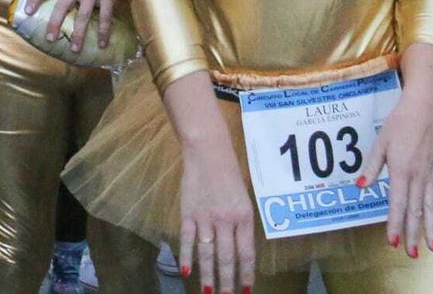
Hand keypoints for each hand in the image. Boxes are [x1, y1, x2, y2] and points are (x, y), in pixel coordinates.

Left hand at [22, 0, 128, 50]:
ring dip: (79, 34)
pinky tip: (103, 44)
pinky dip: (103, 32)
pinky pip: (105, 17)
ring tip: (75, 49)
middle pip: (62, 5)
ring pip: (83, 15)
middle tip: (50, 39)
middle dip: (55, 23)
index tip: (27, 12)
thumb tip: (52, 2)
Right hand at [179, 136, 255, 293]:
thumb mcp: (244, 200)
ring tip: (208, 292)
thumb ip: (242, 225)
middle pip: (226, 258)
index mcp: (244, 217)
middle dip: (227, 282)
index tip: (246, 290)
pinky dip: (186, 255)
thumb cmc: (229, 175)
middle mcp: (226, 220)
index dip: (246, 274)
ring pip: (207, 253)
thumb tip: (239, 251)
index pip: (246, 253)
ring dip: (208, 275)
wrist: (207, 153)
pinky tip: (187, 271)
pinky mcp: (188, 212)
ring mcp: (205, 217)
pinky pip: (187, 238)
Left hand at [360, 85, 432, 255]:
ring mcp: (430, 176)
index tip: (392, 242)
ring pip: (431, 208)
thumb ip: (371, 167)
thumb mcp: (380, 142)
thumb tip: (360, 187)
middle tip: (411, 254)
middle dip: (413, 234)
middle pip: (416, 211)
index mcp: (402, 171)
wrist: (425, 109)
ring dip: (430, 229)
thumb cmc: (399, 123)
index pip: (398, 204)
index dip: (395, 224)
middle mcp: (419, 178)